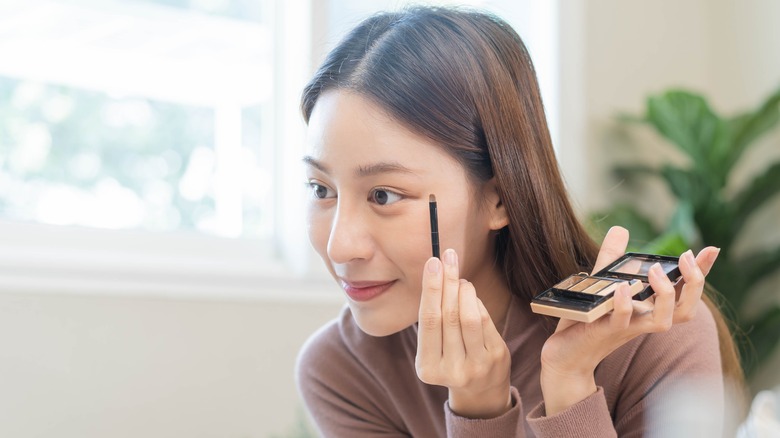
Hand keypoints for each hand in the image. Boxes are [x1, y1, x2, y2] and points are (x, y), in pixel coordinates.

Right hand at [415, 248, 511, 418]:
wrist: (480, 390)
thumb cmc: (451, 359)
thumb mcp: (434, 349)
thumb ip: (434, 318)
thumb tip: (437, 273)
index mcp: (427, 367)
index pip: (429, 321)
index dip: (430, 289)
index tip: (432, 263)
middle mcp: (451, 370)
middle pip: (448, 316)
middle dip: (447, 281)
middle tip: (447, 257)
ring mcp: (476, 366)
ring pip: (469, 317)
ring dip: (464, 290)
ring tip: (459, 278)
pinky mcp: (496, 358)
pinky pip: (485, 321)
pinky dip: (476, 302)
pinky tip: (470, 294)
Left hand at [539, 226, 719, 414]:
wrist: (567, 355)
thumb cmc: (588, 320)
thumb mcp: (602, 284)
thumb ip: (612, 258)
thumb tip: (621, 230)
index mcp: (648, 308)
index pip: (683, 292)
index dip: (701, 273)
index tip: (712, 250)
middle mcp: (644, 320)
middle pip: (685, 310)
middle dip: (693, 284)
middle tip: (686, 257)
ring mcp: (627, 328)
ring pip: (662, 321)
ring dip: (664, 294)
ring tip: (656, 270)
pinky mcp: (604, 332)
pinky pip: (621, 321)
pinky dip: (625, 305)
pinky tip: (623, 287)